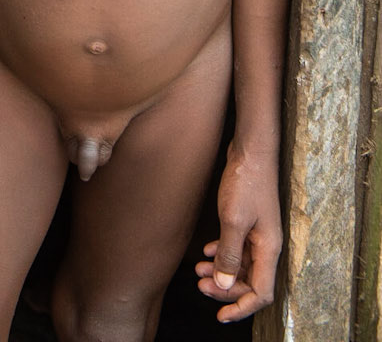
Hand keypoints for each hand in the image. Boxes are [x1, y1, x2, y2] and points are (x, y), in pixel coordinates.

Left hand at [194, 141, 281, 321]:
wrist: (251, 151)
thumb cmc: (246, 182)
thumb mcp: (233, 221)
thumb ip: (229, 255)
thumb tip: (225, 286)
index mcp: (269, 250)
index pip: (261, 294)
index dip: (241, 309)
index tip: (220, 316)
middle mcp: (267, 246)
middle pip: (250, 283)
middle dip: (225, 290)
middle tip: (200, 286)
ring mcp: (259, 234)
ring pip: (242, 266)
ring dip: (221, 272)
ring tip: (198, 271)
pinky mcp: (249, 223)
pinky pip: (238, 249)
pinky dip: (223, 254)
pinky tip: (207, 251)